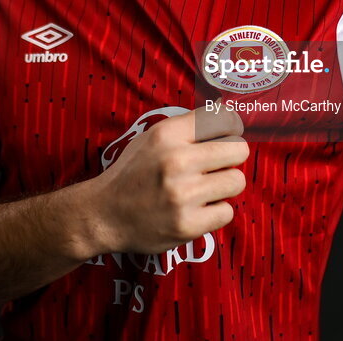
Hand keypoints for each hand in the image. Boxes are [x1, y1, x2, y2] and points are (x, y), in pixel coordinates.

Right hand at [88, 106, 248, 254]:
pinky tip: (198, 209)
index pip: (223, 118)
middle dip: (232, 157)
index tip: (230, 134)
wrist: (103, 214)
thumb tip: (229, 118)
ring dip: (224, 186)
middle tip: (218, 165)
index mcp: (167, 134)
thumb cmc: (133, 173)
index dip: (233, 127)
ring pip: (236, 181)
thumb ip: (188, 128)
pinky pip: (226, 212)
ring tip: (206, 188)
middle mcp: (176, 161)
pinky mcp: (187, 225)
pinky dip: (215, 212)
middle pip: (239, 149)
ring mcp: (182, 195)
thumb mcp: (153, 137)